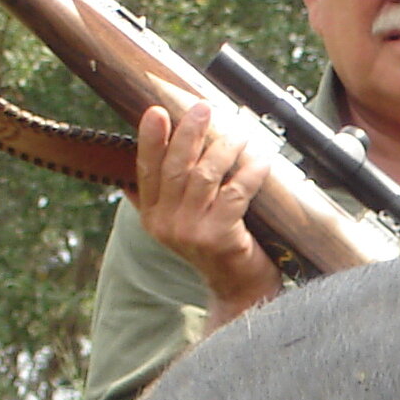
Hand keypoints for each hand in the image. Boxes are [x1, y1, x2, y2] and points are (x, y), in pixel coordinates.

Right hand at [132, 99, 281, 327]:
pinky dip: (249, 171)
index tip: (156, 112)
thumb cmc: (218, 249)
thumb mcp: (183, 226)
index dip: (150, 140)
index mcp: (154, 218)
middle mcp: (167, 225)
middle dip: (190, 134)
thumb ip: (163, 200)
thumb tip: (139, 167)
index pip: (147, 170)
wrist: (241, 291)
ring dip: (224, 148)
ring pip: (205, 176)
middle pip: (176, 167)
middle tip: (204, 108)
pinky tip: (260, 158)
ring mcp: (191, 232)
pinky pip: (235, 192)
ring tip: (239, 132)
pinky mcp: (219, 237)